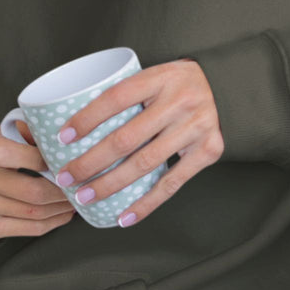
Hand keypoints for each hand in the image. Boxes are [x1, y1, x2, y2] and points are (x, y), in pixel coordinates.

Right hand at [0, 123, 75, 239]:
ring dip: (61, 208)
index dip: (45, 160)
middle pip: (30, 191)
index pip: (14, 154)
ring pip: (32, 212)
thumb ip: (30, 131)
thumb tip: (64, 139)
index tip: (68, 160)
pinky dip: (52, 223)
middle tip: (80, 185)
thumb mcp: (5, 132)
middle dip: (62, 190)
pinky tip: (64, 213)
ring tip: (76, 198)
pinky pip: (27, 229)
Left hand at [53, 59, 223, 227]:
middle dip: (91, 162)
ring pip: (144, 164)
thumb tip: (79, 121)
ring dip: (110, 184)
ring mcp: (196, 127)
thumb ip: (129, 93)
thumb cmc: (179, 83)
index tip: (63, 137)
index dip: (87, 118)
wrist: (226, 86)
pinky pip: (171, 183)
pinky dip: (146, 203)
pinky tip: (124, 215)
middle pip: (127, 138)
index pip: (117, 97)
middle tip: (66, 176)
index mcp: (161, 77)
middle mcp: (180, 101)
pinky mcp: (208, 150)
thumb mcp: (156, 74)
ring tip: (85, 196)